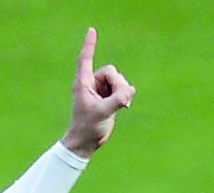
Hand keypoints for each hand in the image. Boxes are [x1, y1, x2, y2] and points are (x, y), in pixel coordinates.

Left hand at [59, 27, 135, 157]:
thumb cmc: (87, 127)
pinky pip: (123, 88)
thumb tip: (130, 91)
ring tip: (120, 106)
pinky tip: (125, 106)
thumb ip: (117, 100)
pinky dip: (126, 95)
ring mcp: (101, 90)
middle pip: (111, 71)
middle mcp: (91, 84)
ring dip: (123, 91)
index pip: (86, 60)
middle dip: (118, 85)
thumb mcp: (102, 113)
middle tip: (120, 101)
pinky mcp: (109, 96)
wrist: (87, 142)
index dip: (89, 45)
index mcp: (83, 84)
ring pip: (119, 79)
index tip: (92, 30)